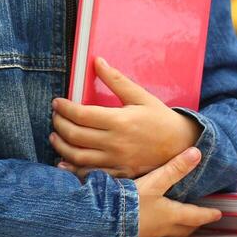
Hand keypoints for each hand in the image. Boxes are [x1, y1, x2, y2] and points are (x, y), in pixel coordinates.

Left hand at [52, 58, 200, 178]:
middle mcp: (115, 142)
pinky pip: (91, 174)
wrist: (182, 144)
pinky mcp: (119, 173)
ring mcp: (116, 160)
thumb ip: (116, 80)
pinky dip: (73, 169)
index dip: (64, 108)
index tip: (57, 103)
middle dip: (59, 124)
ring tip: (55, 136)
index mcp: (119, 120)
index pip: (81, 114)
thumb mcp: (140, 96)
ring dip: (61, 146)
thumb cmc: (160, 118)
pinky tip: (63, 161)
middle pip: (75, 135)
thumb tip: (97, 61)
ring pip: (78, 156)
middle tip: (55, 116)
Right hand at [136, 147, 223, 236]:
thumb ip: (175, 168)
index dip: (207, 214)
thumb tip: (197, 153)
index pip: (195, 216)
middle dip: (193, 225)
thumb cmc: (132, 202)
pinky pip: (152, 234)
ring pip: (169, 234)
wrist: (106, 221)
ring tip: (178, 223)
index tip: (218, 215)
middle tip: (199, 221)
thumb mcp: (155, 182)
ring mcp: (148, 234)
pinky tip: (150, 223)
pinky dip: (158, 229)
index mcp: (171, 215)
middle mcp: (162, 228)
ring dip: (176, 229)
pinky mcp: (135, 236)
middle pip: (184, 230)